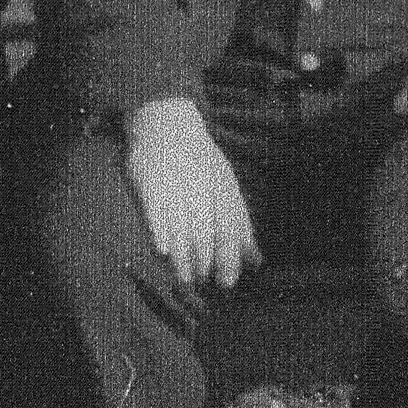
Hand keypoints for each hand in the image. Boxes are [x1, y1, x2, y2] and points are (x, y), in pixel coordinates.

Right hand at [121, 98, 259, 291]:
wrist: (167, 124)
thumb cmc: (201, 163)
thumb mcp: (226, 188)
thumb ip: (240, 225)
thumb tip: (257, 262)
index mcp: (223, 187)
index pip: (230, 228)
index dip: (230, 256)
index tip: (228, 282)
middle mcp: (202, 188)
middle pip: (206, 231)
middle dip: (206, 261)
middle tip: (204, 284)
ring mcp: (175, 184)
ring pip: (182, 226)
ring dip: (183, 256)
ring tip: (184, 278)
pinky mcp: (149, 183)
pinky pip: (156, 211)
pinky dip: (160, 231)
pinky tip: (162, 251)